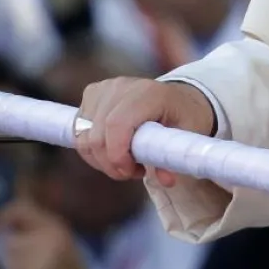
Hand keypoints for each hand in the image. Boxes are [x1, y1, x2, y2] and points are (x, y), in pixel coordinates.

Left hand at [0, 200, 111, 268]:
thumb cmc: (71, 268)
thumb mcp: (63, 239)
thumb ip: (40, 229)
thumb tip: (10, 224)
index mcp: (56, 227)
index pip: (21, 209)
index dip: (4, 215)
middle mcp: (45, 241)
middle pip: (12, 242)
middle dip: (17, 252)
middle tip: (33, 261)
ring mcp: (35, 263)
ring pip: (11, 260)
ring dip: (18, 267)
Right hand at [75, 77, 215, 185]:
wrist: (178, 97)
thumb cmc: (185, 116)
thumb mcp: (188, 135)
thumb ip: (175, 157)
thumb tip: (166, 181)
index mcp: (149, 93)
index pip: (117, 124)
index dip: (117, 155)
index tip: (132, 172)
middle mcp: (122, 87)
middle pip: (96, 135)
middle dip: (110, 164)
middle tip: (134, 172)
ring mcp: (104, 88)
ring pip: (84, 136)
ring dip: (101, 159)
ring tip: (127, 162)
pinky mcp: (92, 93)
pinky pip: (80, 130)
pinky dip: (93, 149)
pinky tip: (114, 149)